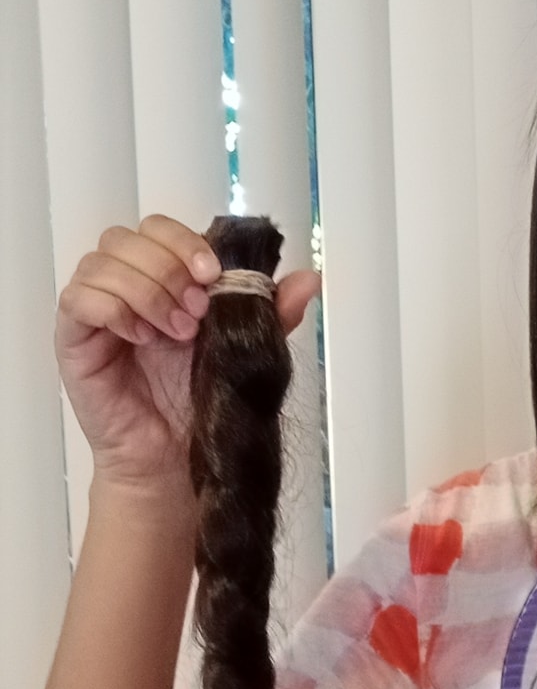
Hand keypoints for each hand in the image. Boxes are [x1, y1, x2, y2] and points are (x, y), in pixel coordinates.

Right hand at [56, 214, 321, 493]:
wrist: (177, 459)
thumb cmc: (202, 405)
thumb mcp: (245, 348)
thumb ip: (271, 311)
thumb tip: (309, 279)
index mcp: (164, 281)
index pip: (159, 229)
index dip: (185, 242)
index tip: (214, 275)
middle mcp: (127, 288)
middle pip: (126, 237)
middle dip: (168, 266)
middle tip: (196, 312)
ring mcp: (98, 311)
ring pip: (100, 261)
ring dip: (146, 289)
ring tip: (175, 332)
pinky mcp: (74, 339)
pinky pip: (77, 300)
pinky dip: (113, 309)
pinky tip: (141, 338)